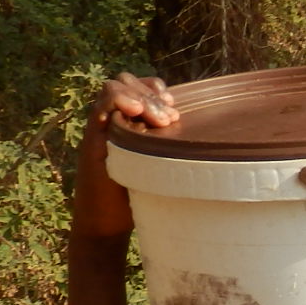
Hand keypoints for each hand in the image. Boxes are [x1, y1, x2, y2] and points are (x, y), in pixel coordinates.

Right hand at [73, 73, 175, 240]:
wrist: (106, 223)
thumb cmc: (138, 195)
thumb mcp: (161, 166)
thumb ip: (173, 147)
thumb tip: (214, 140)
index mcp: (130, 121)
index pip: (139, 86)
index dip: (155, 88)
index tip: (174, 106)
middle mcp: (112, 120)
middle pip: (125, 81)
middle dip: (150, 92)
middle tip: (170, 118)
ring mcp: (100, 129)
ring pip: (112, 89)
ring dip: (139, 97)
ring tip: (158, 119)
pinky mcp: (91, 143)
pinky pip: (98, 110)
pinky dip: (116, 101)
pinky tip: (134, 111)